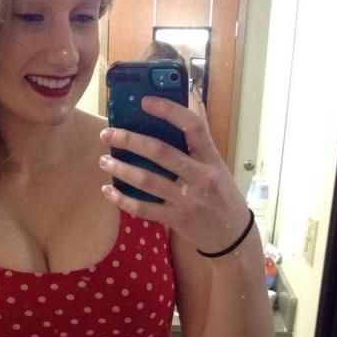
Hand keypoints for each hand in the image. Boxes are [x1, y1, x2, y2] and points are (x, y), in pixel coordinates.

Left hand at [99, 96, 250, 254]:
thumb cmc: (221, 194)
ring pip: (148, 180)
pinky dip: (122, 200)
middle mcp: (201, 176)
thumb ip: (196, 145)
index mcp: (210, 157)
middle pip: (161, 152)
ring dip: (121, 169)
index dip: (168, 111)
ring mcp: (188, 199)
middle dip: (130, 141)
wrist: (232, 234)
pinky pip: (144, 208)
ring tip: (104, 160)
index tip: (144, 101)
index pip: (193, 126)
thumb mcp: (216, 166)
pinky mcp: (176, 219)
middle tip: (108, 134)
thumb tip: (172, 113)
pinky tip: (108, 190)